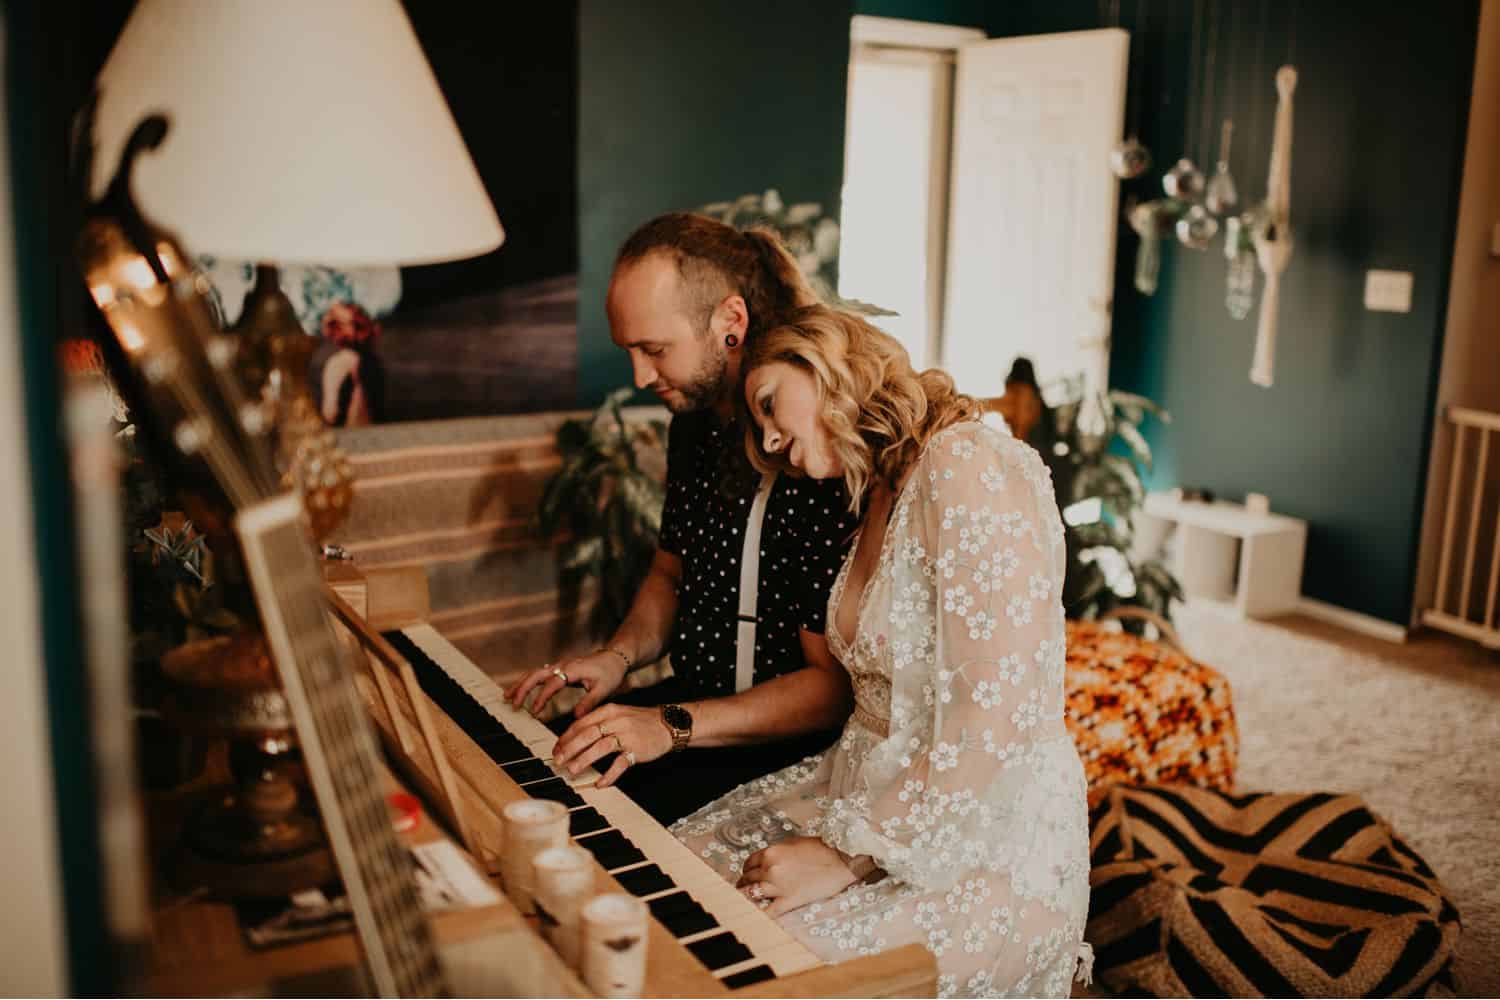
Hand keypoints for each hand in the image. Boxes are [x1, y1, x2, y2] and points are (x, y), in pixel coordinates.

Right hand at [505, 648, 628, 717]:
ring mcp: (559, 666)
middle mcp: (562, 665)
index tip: (534, 711)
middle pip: (536, 674)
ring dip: (521, 684)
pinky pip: (539, 674)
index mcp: (572, 670)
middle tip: (512, 702)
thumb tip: (576, 717)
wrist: (613, 658)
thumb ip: (589, 703)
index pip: (553, 683)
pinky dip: (528, 682)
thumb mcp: (603, 689)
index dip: (542, 697)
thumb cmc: (610, 673)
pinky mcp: (559, 669)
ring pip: (535, 673)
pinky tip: (520, 691)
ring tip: (507, 696)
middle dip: (522, 688)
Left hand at [551, 703, 673, 787]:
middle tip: (558, 760)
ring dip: (584, 759)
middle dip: (569, 748)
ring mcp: (627, 735)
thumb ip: (598, 723)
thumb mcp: (618, 714)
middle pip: (587, 734)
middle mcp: (616, 721)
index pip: (581, 724)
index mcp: (608, 711)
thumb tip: (574, 737)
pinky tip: (600, 783)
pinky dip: (609, 774)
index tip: (556, 749)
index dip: (566, 737)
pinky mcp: (637, 749)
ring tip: (573, 769)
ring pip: (600, 746)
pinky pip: (620, 763)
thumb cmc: (641, 721)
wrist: (669, 723)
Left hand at [736, 837, 859, 917]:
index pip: (749, 863)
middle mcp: (770, 869)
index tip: (747, 874)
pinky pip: (768, 911)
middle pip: (748, 878)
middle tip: (743, 888)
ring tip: (745, 902)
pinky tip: (756, 917)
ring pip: (752, 894)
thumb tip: (767, 860)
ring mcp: (778, 886)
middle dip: (744, 883)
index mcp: (771, 853)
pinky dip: (760, 914)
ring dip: (747, 898)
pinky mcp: (788, 901)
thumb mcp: (793, 843)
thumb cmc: (820, 849)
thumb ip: (776, 852)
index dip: (747, 869)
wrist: (840, 860)